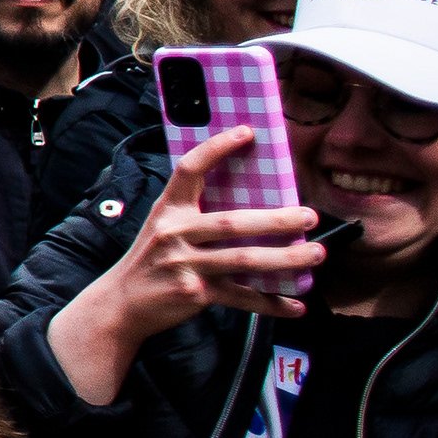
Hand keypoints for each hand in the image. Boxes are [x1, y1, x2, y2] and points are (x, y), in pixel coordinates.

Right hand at [48, 132, 320, 405]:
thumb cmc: (151, 260)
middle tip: (308, 216)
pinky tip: (296, 305)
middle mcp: (174, 234)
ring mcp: (184, 265)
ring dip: (286, 258)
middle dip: (276, 219)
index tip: (247, 133)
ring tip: (316, 253)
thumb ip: (196, 215)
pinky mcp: (195, 293)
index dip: (217, 148)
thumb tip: (253, 204)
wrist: (121, 303)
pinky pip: (242, 298)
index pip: (190, 170)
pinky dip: (271, 303)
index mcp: (168, 210)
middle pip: (231, 223)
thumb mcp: (163, 228)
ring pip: (243, 260)